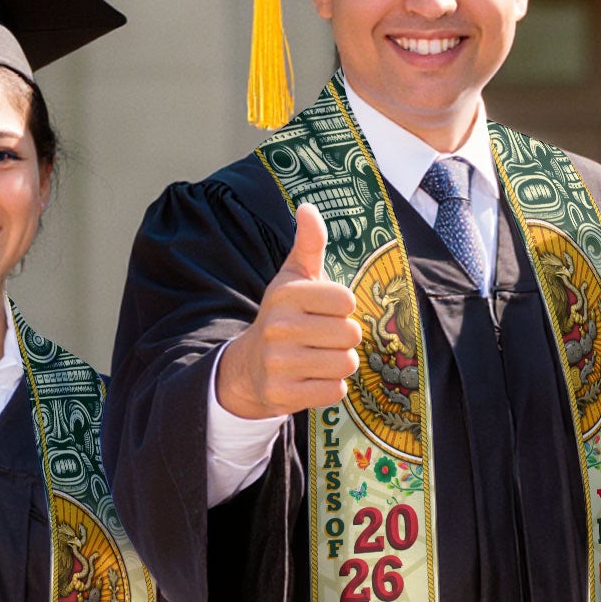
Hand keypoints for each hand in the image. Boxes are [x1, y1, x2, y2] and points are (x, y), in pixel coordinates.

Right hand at [214, 203, 362, 419]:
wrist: (249, 366)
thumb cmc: (284, 316)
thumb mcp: (293, 278)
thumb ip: (309, 244)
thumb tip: (308, 207)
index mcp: (287, 294)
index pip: (346, 300)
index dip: (342, 308)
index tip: (324, 311)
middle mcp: (280, 327)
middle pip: (350, 334)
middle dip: (344, 338)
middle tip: (323, 338)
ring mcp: (279, 363)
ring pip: (345, 364)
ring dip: (340, 363)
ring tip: (319, 357)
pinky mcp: (283, 393)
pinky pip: (335, 391)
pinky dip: (331, 387)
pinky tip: (312, 378)